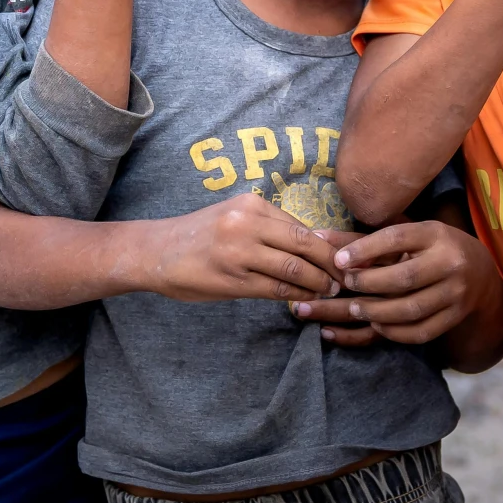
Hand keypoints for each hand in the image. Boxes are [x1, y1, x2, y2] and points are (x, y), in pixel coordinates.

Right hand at [137, 195, 342, 302]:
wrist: (156, 252)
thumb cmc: (200, 236)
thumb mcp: (234, 217)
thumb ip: (270, 226)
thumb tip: (316, 241)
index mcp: (251, 203)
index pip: (301, 225)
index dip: (327, 244)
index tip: (344, 258)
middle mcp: (247, 223)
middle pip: (305, 244)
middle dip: (331, 264)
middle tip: (345, 278)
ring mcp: (239, 251)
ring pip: (294, 268)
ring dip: (318, 283)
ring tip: (330, 291)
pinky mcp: (232, 279)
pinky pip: (275, 288)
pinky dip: (296, 294)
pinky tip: (305, 299)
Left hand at [291, 222, 502, 347]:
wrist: (480, 273)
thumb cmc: (432, 248)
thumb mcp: (406, 234)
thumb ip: (363, 239)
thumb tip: (316, 238)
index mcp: (434, 234)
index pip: (397, 238)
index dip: (365, 249)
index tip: (337, 260)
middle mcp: (449, 262)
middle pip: (404, 277)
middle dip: (368, 284)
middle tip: (343, 286)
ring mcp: (455, 293)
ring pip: (411, 308)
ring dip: (376, 312)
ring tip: (353, 310)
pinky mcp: (454, 317)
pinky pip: (420, 331)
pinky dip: (394, 332)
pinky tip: (375, 327)